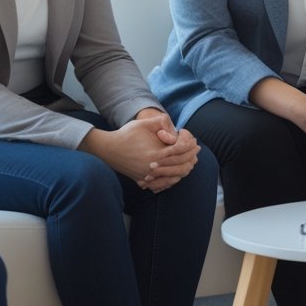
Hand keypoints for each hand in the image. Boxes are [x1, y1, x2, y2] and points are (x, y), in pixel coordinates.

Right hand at [83, 118, 199, 191]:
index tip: (195, 141)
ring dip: (184, 168)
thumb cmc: (127, 134)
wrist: (109, 149)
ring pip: (174, 177)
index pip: (180, 151)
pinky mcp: (143, 180)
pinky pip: (163, 184)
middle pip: (180, 166)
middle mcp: (154, 168)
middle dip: (191, 157)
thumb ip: (162, 122)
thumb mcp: (144, 123)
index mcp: (156, 154)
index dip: (190, 145)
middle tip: (196, 150)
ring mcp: (148, 176)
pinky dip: (173, 178)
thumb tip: (176, 131)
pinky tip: (177, 172)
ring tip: (190, 160)